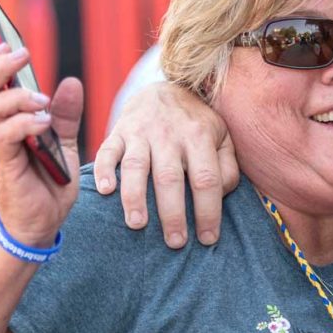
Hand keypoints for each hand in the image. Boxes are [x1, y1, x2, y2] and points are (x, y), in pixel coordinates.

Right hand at [0, 44, 83, 246]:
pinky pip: (4, 137)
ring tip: (42, 99)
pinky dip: (24, 124)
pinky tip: (44, 123)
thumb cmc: (50, 182)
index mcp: (7, 121)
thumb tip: (71, 81)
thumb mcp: (64, 143)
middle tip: (23, 54)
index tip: (9, 43)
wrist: (45, 223)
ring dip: (16, 97)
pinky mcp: (6, 166)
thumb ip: (66, 115)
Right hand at [93, 82, 238, 247]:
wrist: (165, 89)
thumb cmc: (197, 125)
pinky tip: (105, 191)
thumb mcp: (222, 138)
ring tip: (137, 224)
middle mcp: (169, 134)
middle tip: (175, 242)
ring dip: (135, 197)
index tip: (207, 238)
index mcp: (199, 136)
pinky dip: (104, 170)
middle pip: (170, 177)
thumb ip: (227, 167)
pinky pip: (108, 150)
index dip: (207, 211)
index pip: (206, 179)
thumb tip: (221, 195)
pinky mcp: (119, 131)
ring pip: (136, 166)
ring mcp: (141, 131)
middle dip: (172, 213)